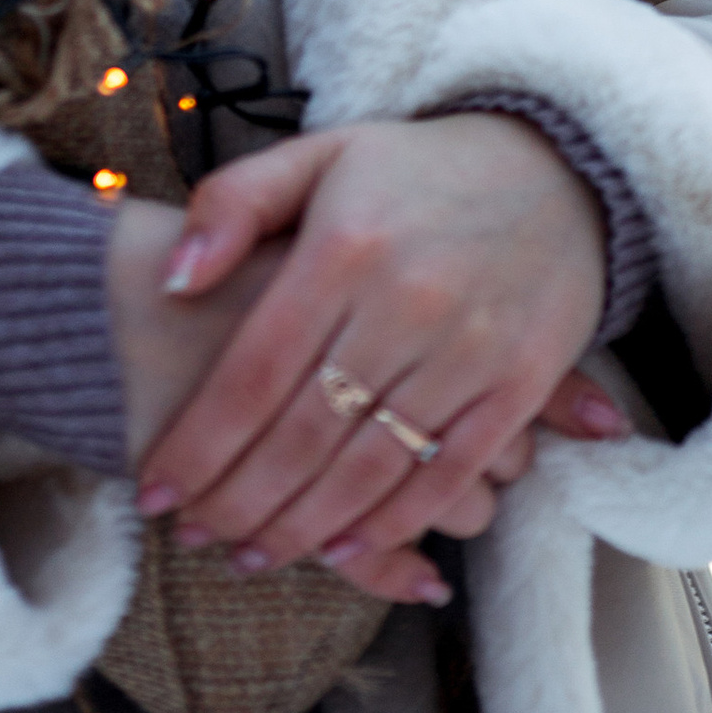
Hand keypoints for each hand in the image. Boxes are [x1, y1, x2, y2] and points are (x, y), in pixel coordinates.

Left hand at [104, 197, 515, 608]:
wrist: (556, 166)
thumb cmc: (415, 169)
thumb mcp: (318, 155)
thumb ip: (234, 205)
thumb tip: (172, 283)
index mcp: (344, 245)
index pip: (254, 371)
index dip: (200, 443)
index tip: (154, 490)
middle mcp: (405, 300)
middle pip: (304, 433)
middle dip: (238, 501)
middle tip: (191, 537)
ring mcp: (469, 348)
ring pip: (368, 465)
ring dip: (302, 526)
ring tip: (250, 557)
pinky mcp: (521, 383)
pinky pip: (448, 472)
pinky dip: (393, 523)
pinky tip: (342, 551)